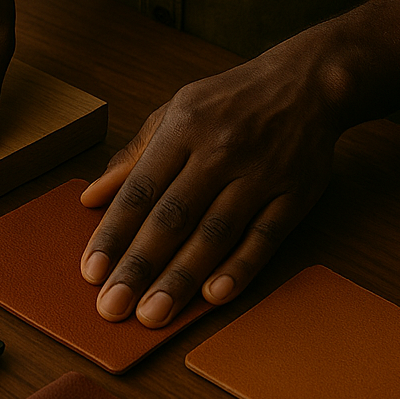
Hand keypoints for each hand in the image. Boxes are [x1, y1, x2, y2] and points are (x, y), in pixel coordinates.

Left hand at [79, 42, 340, 323]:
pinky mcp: (294, 194)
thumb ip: (134, 156)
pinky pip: (264, 237)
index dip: (114, 233)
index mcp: (183, 127)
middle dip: (139, 266)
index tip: (92, 271)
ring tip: (153, 315)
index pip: (141, 189)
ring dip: (181, 278)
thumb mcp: (176, 111)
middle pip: (173, 218)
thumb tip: (91, 197)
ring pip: (214, 233)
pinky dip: (240, 267)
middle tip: (113, 306)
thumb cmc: (231, 101)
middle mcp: (219, 151)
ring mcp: (259, 174)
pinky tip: (214, 296)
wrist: (308, 84)